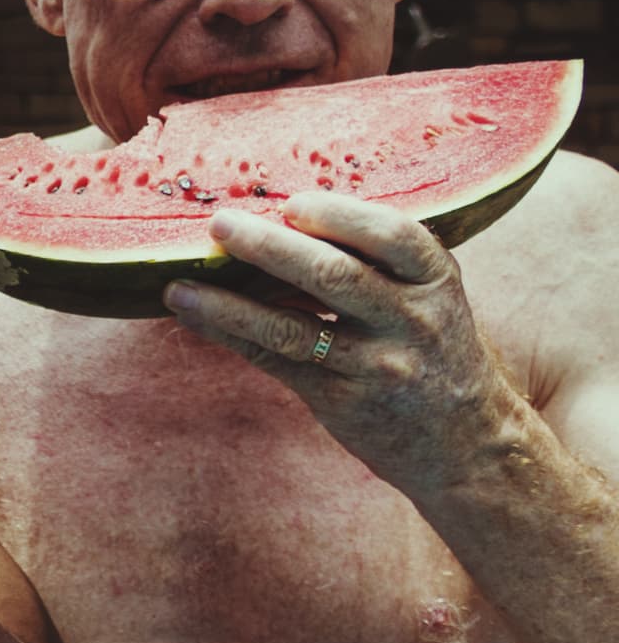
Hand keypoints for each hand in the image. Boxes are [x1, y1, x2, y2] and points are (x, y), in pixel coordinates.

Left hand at [165, 194, 523, 503]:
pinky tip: (193, 318)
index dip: (340, 215)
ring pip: (292, 327)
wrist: (463, 439)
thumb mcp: (428, 296)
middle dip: (270, 247)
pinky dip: (230, 335)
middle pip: (334, 275)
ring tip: (179, 285)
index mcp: (437, 279)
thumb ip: (376, 262)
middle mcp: (412, 320)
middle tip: (219, 225)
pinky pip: (275, 362)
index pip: (394, 235)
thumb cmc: (432, 349)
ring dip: (228, 303)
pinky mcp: (341, 400)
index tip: (291, 203)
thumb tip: (280, 220)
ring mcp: (376, 364)